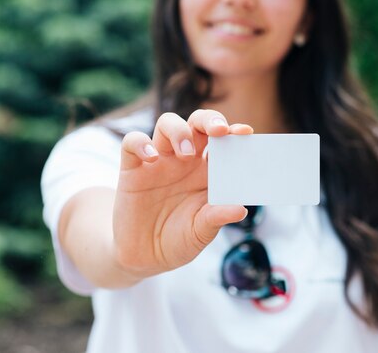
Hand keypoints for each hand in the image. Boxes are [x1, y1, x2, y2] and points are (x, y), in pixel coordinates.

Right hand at [112, 109, 252, 277]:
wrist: (145, 257)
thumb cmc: (179, 240)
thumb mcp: (201, 233)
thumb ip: (217, 218)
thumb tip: (241, 209)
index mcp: (207, 171)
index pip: (222, 141)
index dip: (233, 132)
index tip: (245, 132)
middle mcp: (184, 160)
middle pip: (197, 123)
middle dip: (209, 120)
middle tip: (219, 131)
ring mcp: (158, 161)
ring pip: (167, 123)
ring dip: (179, 131)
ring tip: (186, 154)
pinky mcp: (132, 168)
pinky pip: (132, 142)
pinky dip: (141, 143)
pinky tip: (151, 158)